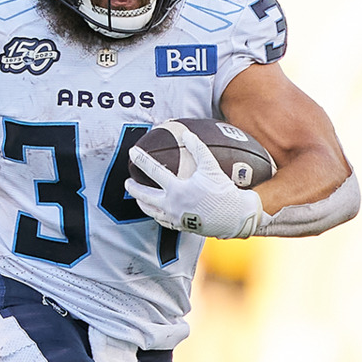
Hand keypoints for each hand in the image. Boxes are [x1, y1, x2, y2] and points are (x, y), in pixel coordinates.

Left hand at [125, 121, 267, 239]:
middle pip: (145, 196)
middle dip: (133, 188)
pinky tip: (156, 212)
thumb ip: (198, 149)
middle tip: (127, 182)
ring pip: (151, 211)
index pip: (153, 171)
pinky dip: (156, 215)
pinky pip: (163, 221)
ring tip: (137, 198)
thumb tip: (187, 134)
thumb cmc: (223, 191)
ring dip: (141, 203)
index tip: (132, 153)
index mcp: (177, 190)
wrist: (234, 217)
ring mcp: (175, 218)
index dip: (141, 160)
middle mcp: (172, 205)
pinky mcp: (181, 227)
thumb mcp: (211, 167)